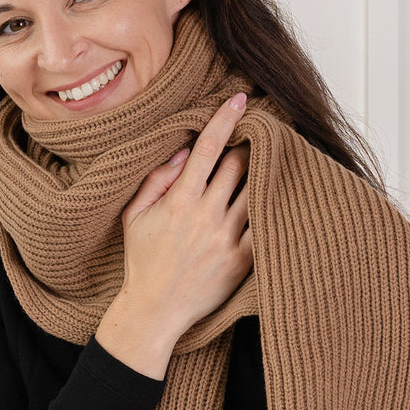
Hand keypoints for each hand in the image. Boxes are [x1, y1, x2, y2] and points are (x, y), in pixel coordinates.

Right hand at [119, 93, 252, 338]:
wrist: (155, 310)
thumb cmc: (142, 262)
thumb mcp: (134, 216)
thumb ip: (155, 180)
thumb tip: (182, 152)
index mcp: (180, 201)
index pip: (207, 149)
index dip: (224, 119)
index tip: (239, 99)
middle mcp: (207, 216)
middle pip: (239, 164)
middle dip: (247, 146)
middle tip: (254, 136)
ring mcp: (228, 238)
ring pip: (256, 191)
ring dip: (262, 172)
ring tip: (269, 160)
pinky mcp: (243, 260)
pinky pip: (265, 224)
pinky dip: (272, 206)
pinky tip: (276, 195)